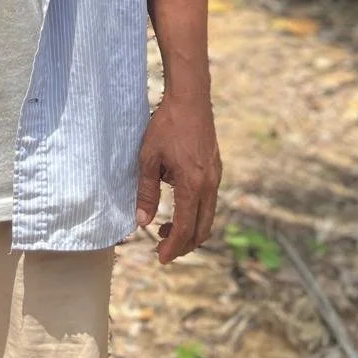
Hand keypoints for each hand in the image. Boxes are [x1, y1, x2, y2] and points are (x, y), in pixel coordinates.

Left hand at [135, 91, 221, 264]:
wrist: (190, 99)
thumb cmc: (167, 126)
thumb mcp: (148, 158)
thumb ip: (146, 191)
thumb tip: (142, 222)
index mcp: (193, 185)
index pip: (185, 228)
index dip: (173, 247)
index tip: (161, 258)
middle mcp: (210, 185)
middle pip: (202, 228)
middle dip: (184, 244)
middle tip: (163, 249)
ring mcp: (216, 177)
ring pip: (208, 216)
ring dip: (190, 229)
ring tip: (167, 230)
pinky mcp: (216, 169)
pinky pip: (209, 201)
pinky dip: (196, 213)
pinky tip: (179, 206)